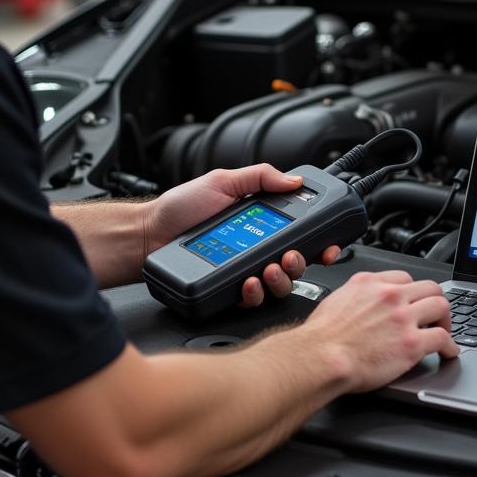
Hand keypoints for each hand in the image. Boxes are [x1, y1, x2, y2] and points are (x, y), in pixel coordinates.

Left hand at [142, 164, 340, 306]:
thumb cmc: (179, 209)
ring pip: (277, 285)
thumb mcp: (222, 181)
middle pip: (295, 264)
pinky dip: (254, 293)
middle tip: (292, 257)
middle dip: (301, 263)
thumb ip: (259, 176)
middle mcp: (256, 249)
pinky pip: (252, 300)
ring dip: (280, 280)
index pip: (299, 234)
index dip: (319, 242)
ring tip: (269, 270)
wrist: (148, 235)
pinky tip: (248, 283)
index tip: (328, 245)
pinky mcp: (229, 290)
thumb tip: (293, 179)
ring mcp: (244, 271)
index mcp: (261, 223)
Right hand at [303, 270, 459, 391]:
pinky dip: (450, 346)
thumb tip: (361, 306)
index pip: (403, 278)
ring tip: (445, 330)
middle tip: (435, 315)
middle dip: (434, 300)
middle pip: (429, 287)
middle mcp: (389, 296)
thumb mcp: (336, 301)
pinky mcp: (412, 343)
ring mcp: (403, 318)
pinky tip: (449, 352)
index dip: (413, 291)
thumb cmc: (321, 338)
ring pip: (441, 307)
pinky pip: (443, 338)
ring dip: (446, 320)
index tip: (415, 301)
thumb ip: (355, 298)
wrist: (320, 358)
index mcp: (370, 284)